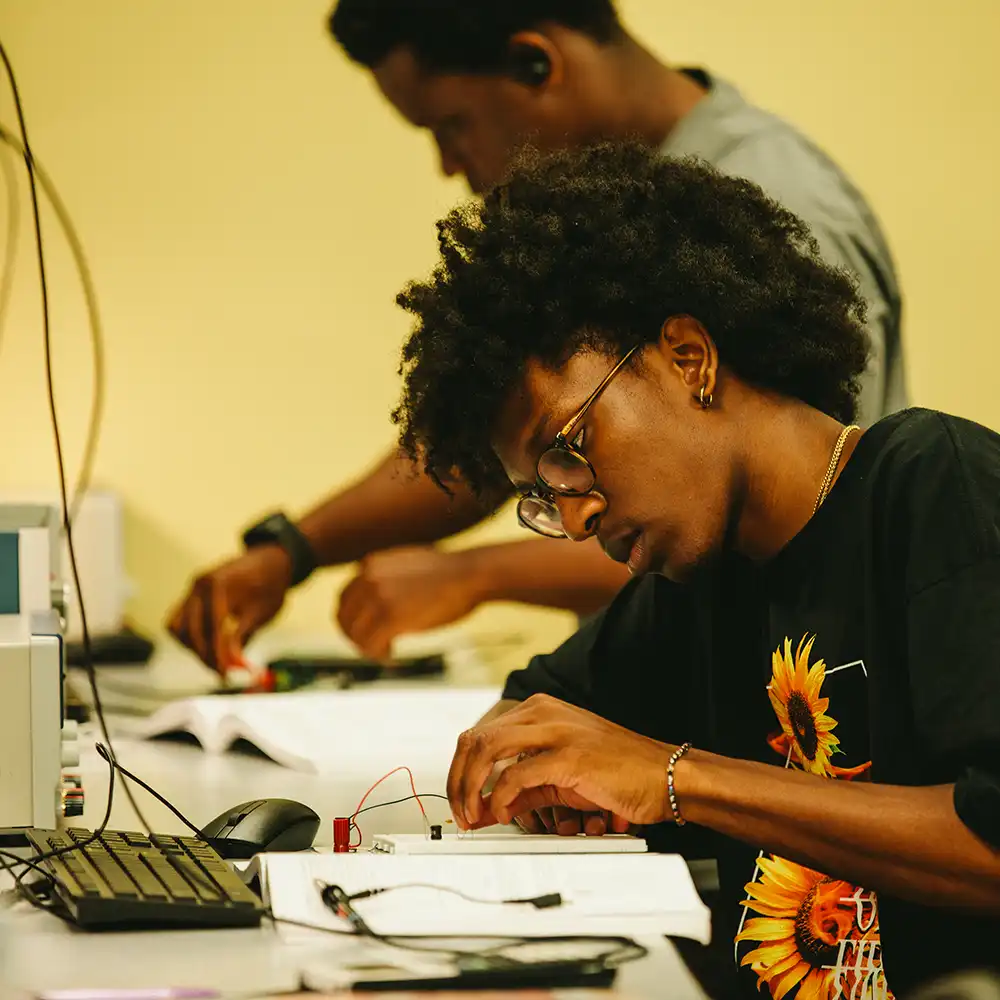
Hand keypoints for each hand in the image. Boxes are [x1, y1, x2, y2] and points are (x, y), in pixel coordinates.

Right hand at [166, 545, 290, 670]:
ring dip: (192, 648)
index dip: (216, 655)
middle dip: (204, 656)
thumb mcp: (261, 612)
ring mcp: (191, 589)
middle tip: (222, 673)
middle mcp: (199, 585)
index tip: (225, 675)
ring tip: (215, 660)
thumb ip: (241, 636)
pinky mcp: (191, 596)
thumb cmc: (271, 585)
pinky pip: (179, 621)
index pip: (211, 628)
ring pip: (177, 628)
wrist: (271, 561)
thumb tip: (230, 666)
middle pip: (189, 631)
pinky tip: (208, 647)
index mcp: (218, 584)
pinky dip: (188, 637)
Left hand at [336, 545, 485, 658]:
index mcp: (370, 563)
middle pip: (343, 618)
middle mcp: (369, 577)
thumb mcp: (406, 563)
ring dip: (368, 648)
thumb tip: (375, 599)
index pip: (344, 598)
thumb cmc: (448, 573)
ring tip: (386, 652)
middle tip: (373, 647)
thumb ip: (385, 576)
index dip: (352, 620)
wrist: (470, 574)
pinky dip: (379, 655)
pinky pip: (371, 645)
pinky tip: (393, 655)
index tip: (366, 632)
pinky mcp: (392, 617)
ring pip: (355, 635)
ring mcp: (379, 597)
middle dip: (355, 636)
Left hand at [448, 694, 676, 830]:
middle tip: (460, 813)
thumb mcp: (561, 776)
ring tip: (474, 815)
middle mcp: (543, 713)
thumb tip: (487, 809)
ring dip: (471, 788)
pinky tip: (503, 814)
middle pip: (475, 739)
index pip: (480, 733)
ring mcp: (556, 731)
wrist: (665, 774)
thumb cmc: (619, 772)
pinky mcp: (569, 756)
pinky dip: (501, 799)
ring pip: (487, 749)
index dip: (461, 770)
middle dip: (459, 780)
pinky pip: (517, 775)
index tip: (460, 800)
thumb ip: (522, 790)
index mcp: (539, 710)